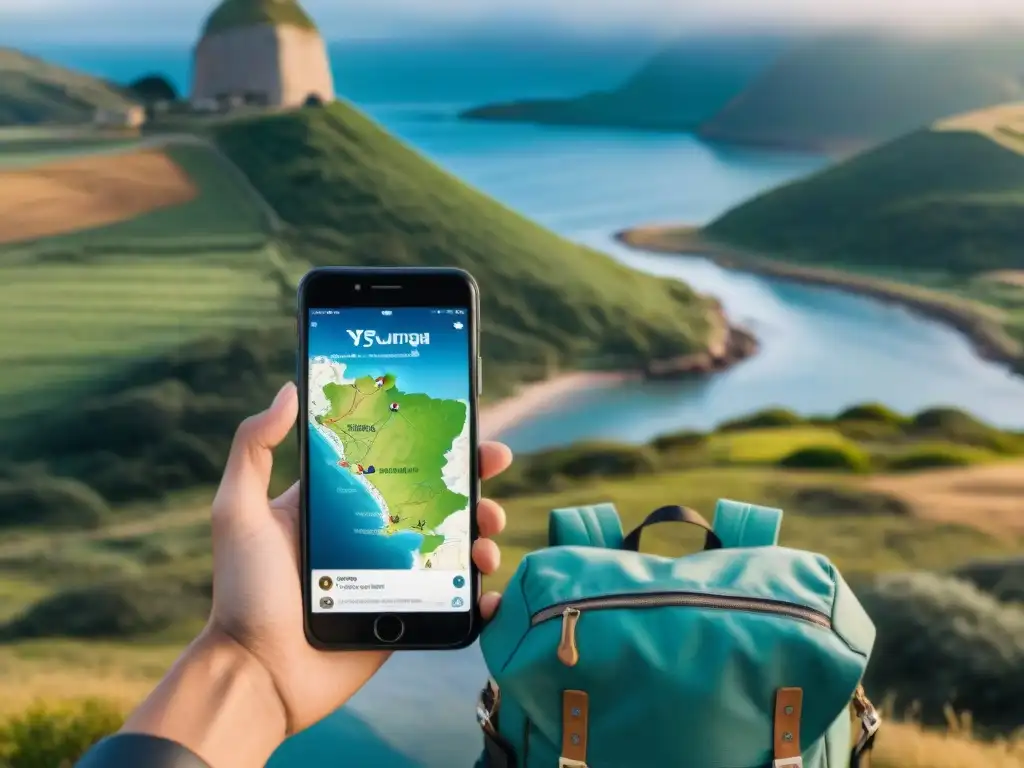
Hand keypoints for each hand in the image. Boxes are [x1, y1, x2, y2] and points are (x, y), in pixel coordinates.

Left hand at [204, 382, 511, 734]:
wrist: (258, 674)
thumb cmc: (243, 591)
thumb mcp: (239, 510)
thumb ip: (254, 448)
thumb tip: (288, 391)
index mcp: (338, 505)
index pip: (394, 462)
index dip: (431, 443)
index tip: (463, 426)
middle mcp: (370, 534)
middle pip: (435, 498)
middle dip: (471, 480)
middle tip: (494, 464)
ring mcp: (392, 575)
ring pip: (453, 545)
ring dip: (481, 533)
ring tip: (488, 536)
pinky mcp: (405, 614)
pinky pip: (455, 600)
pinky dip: (482, 594)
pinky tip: (491, 588)